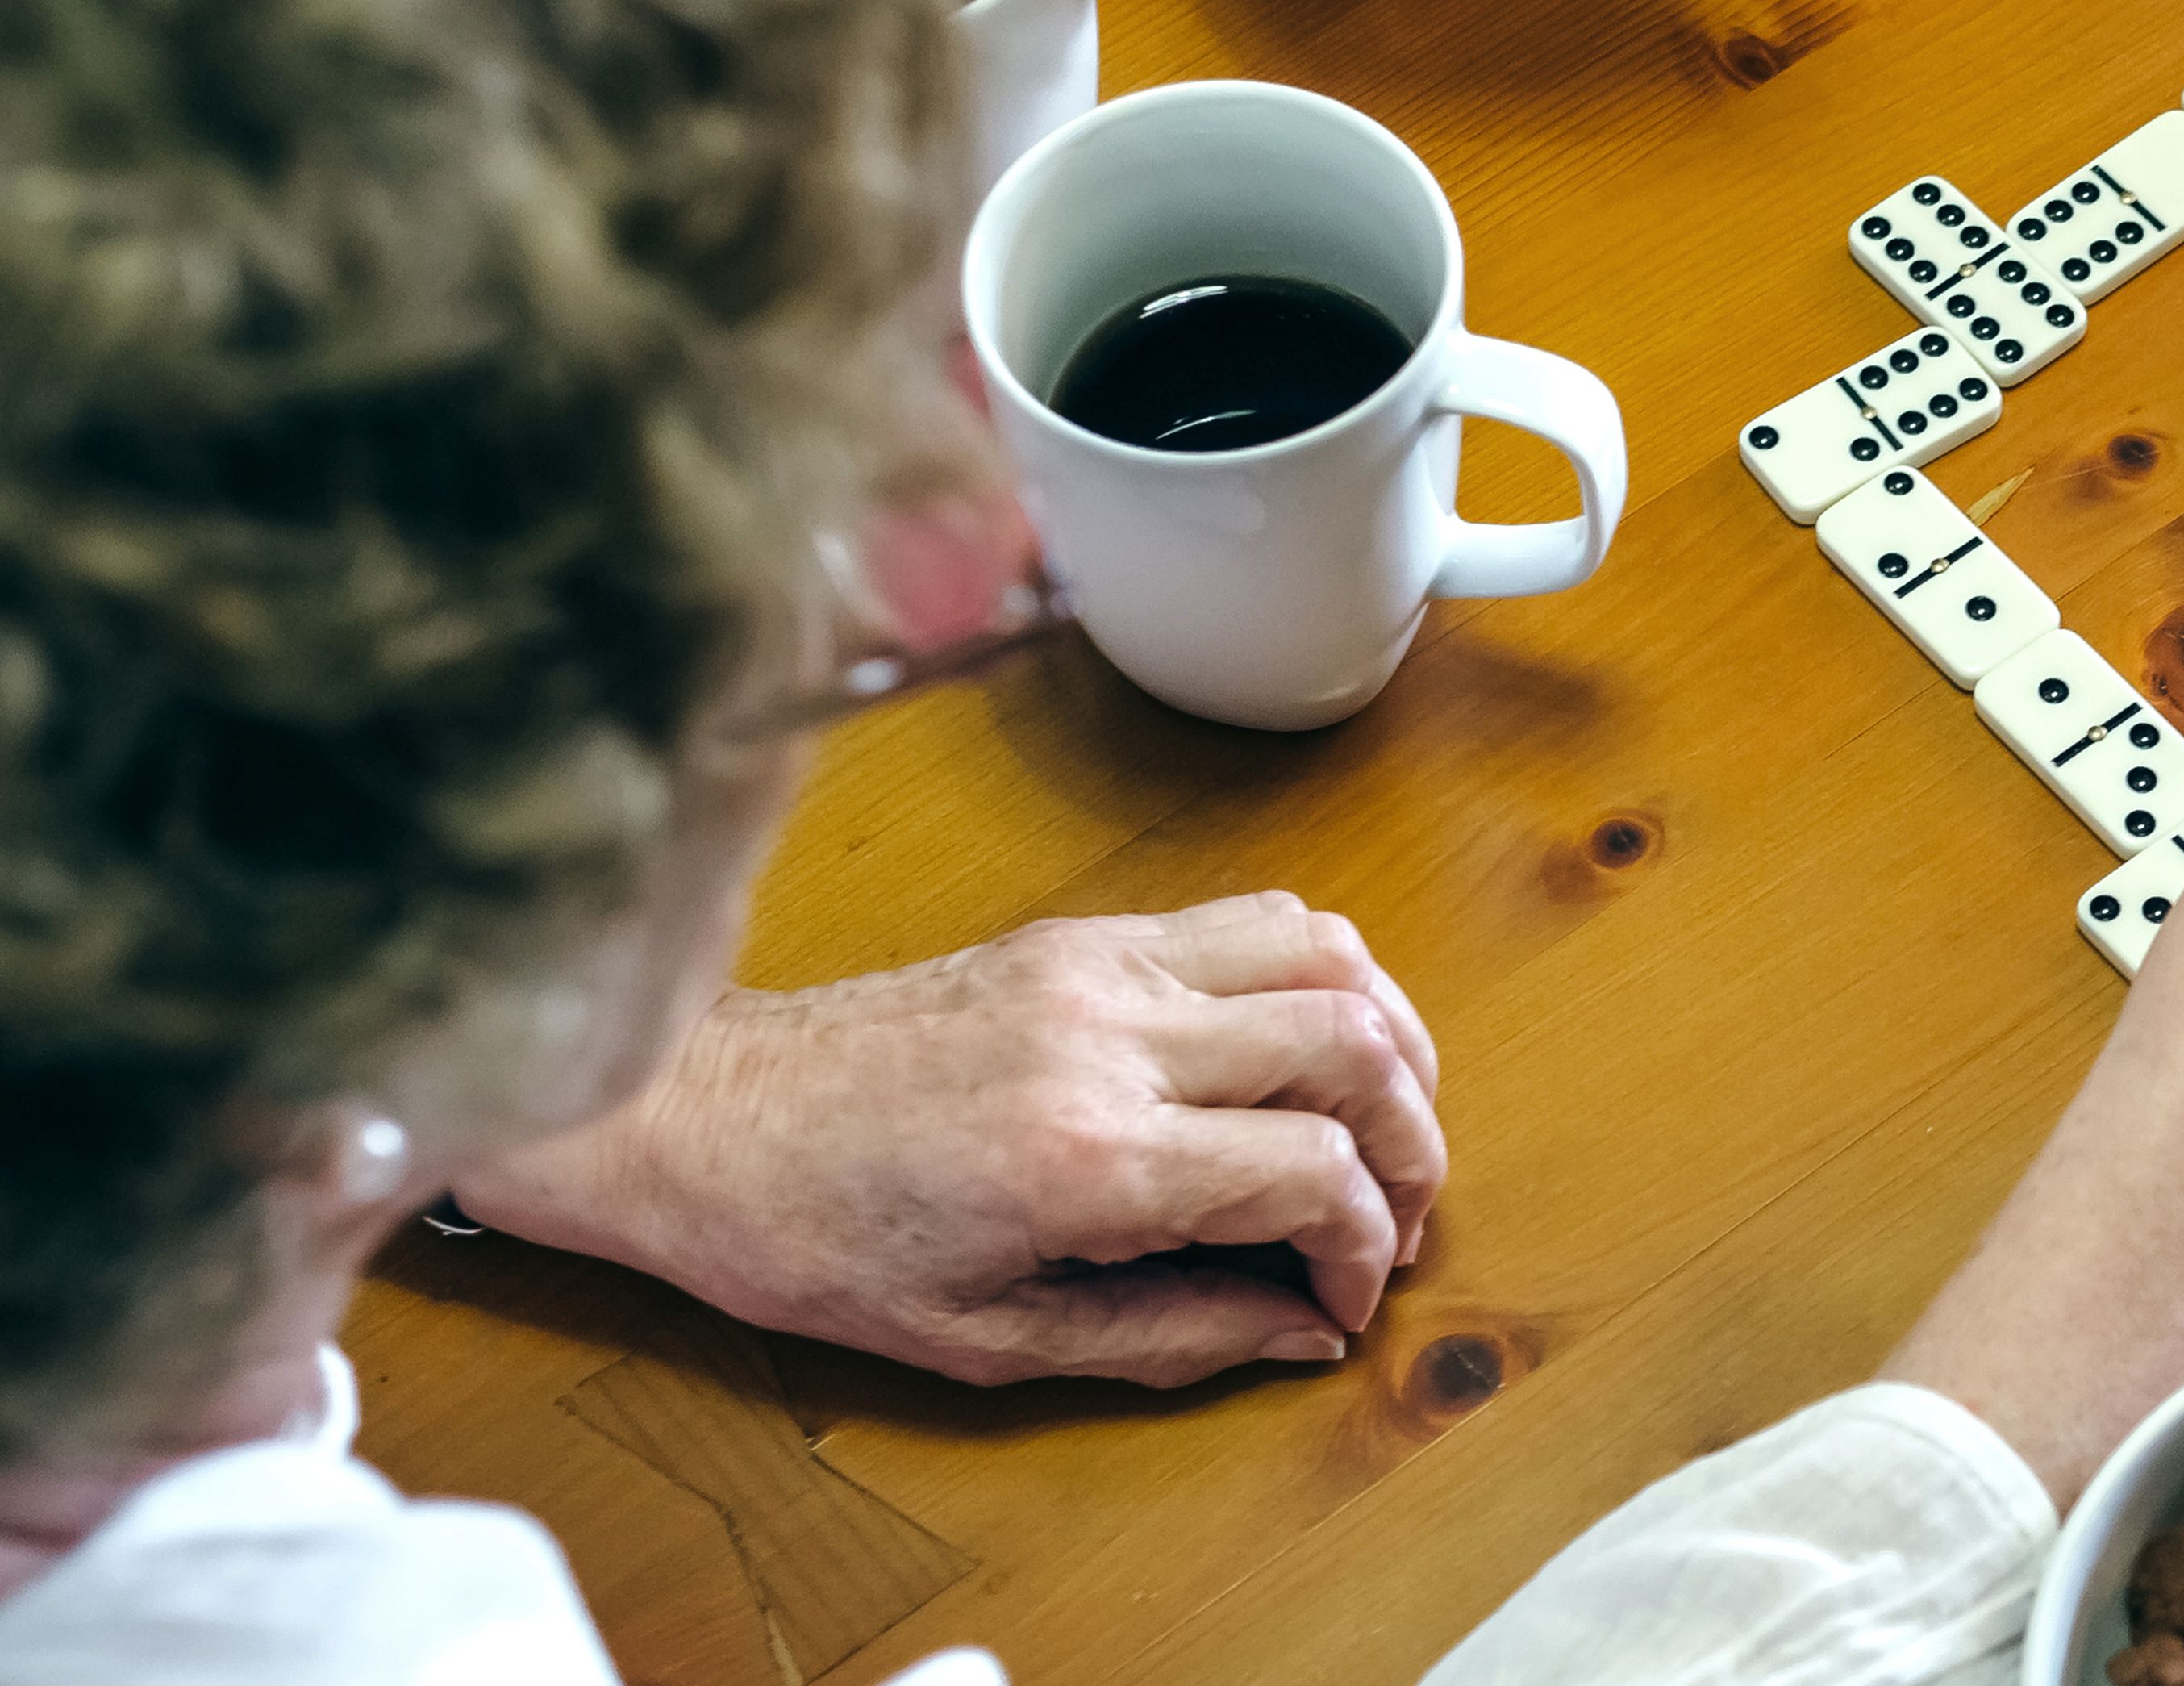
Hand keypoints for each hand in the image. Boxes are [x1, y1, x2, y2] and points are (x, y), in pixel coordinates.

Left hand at [454, 893, 1444, 1386]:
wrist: (695, 1117)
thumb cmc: (814, 1238)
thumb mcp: (988, 1339)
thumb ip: (1168, 1335)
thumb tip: (1299, 1330)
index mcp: (1087, 1153)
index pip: (1313, 1171)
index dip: (1366, 1243)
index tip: (1348, 1295)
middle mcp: (1112, 1036)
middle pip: (1354, 1043)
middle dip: (1414, 1140)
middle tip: (1398, 1212)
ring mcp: (1101, 963)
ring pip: (1328, 953)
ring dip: (1390, 1038)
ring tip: (1384, 1119)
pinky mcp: (1082, 932)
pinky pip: (1253, 919)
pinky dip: (1321, 977)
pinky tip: (1310, 1045)